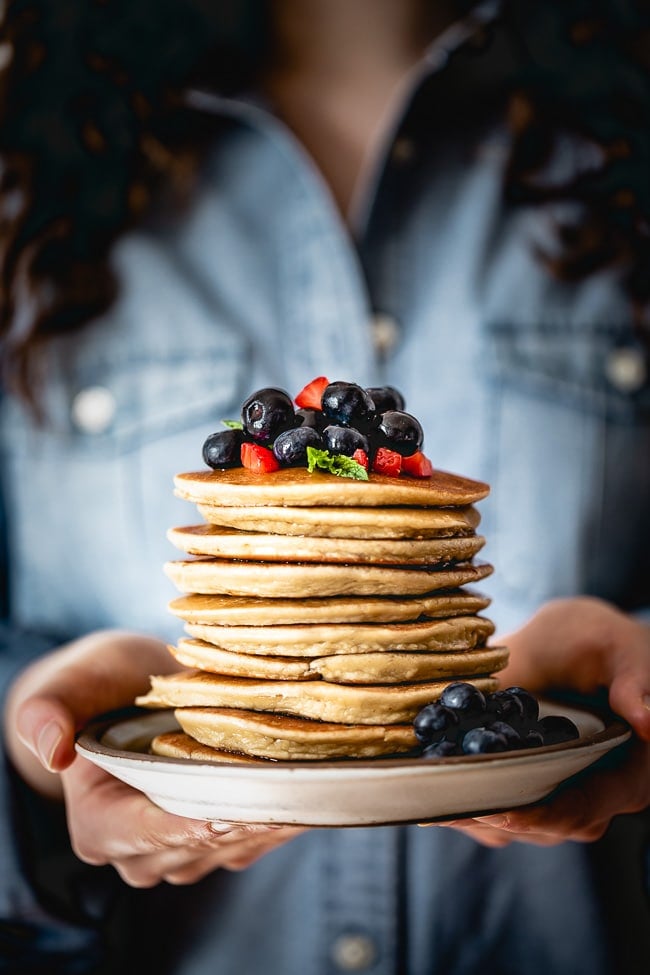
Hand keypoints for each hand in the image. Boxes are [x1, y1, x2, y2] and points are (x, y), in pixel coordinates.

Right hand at [4, 631, 302, 884]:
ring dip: (270, 816)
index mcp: (98, 826)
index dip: (188, 824)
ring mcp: (184, 852)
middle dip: (242, 816)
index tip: (230, 810)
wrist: (131, 692)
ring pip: (235, 845)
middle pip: (201, 843)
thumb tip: (52, 748)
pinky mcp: (220, 842)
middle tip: (286, 785)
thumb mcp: (74, 682)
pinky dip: (282, 814)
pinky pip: (256, 839)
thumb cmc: (101, 683)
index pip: (148, 833)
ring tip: (304, 782)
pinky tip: (308, 786)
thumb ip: (51, 709)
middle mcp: (141, 853)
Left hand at [436, 597, 649, 846]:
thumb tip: (648, 719)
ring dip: (476, 817)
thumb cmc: (598, 641)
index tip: (502, 813)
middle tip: (450, 808)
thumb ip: (634, 679)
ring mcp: (560, 792)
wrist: (573, 642)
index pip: (585, 809)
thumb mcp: (617, 646)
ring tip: (435, 803)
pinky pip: (499, 807)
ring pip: (519, 825)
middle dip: (497, 819)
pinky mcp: (528, 784)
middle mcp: (595, 792)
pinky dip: (468, 803)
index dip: (544, 815)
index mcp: (630, 771)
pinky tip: (434, 790)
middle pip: (545, 825)